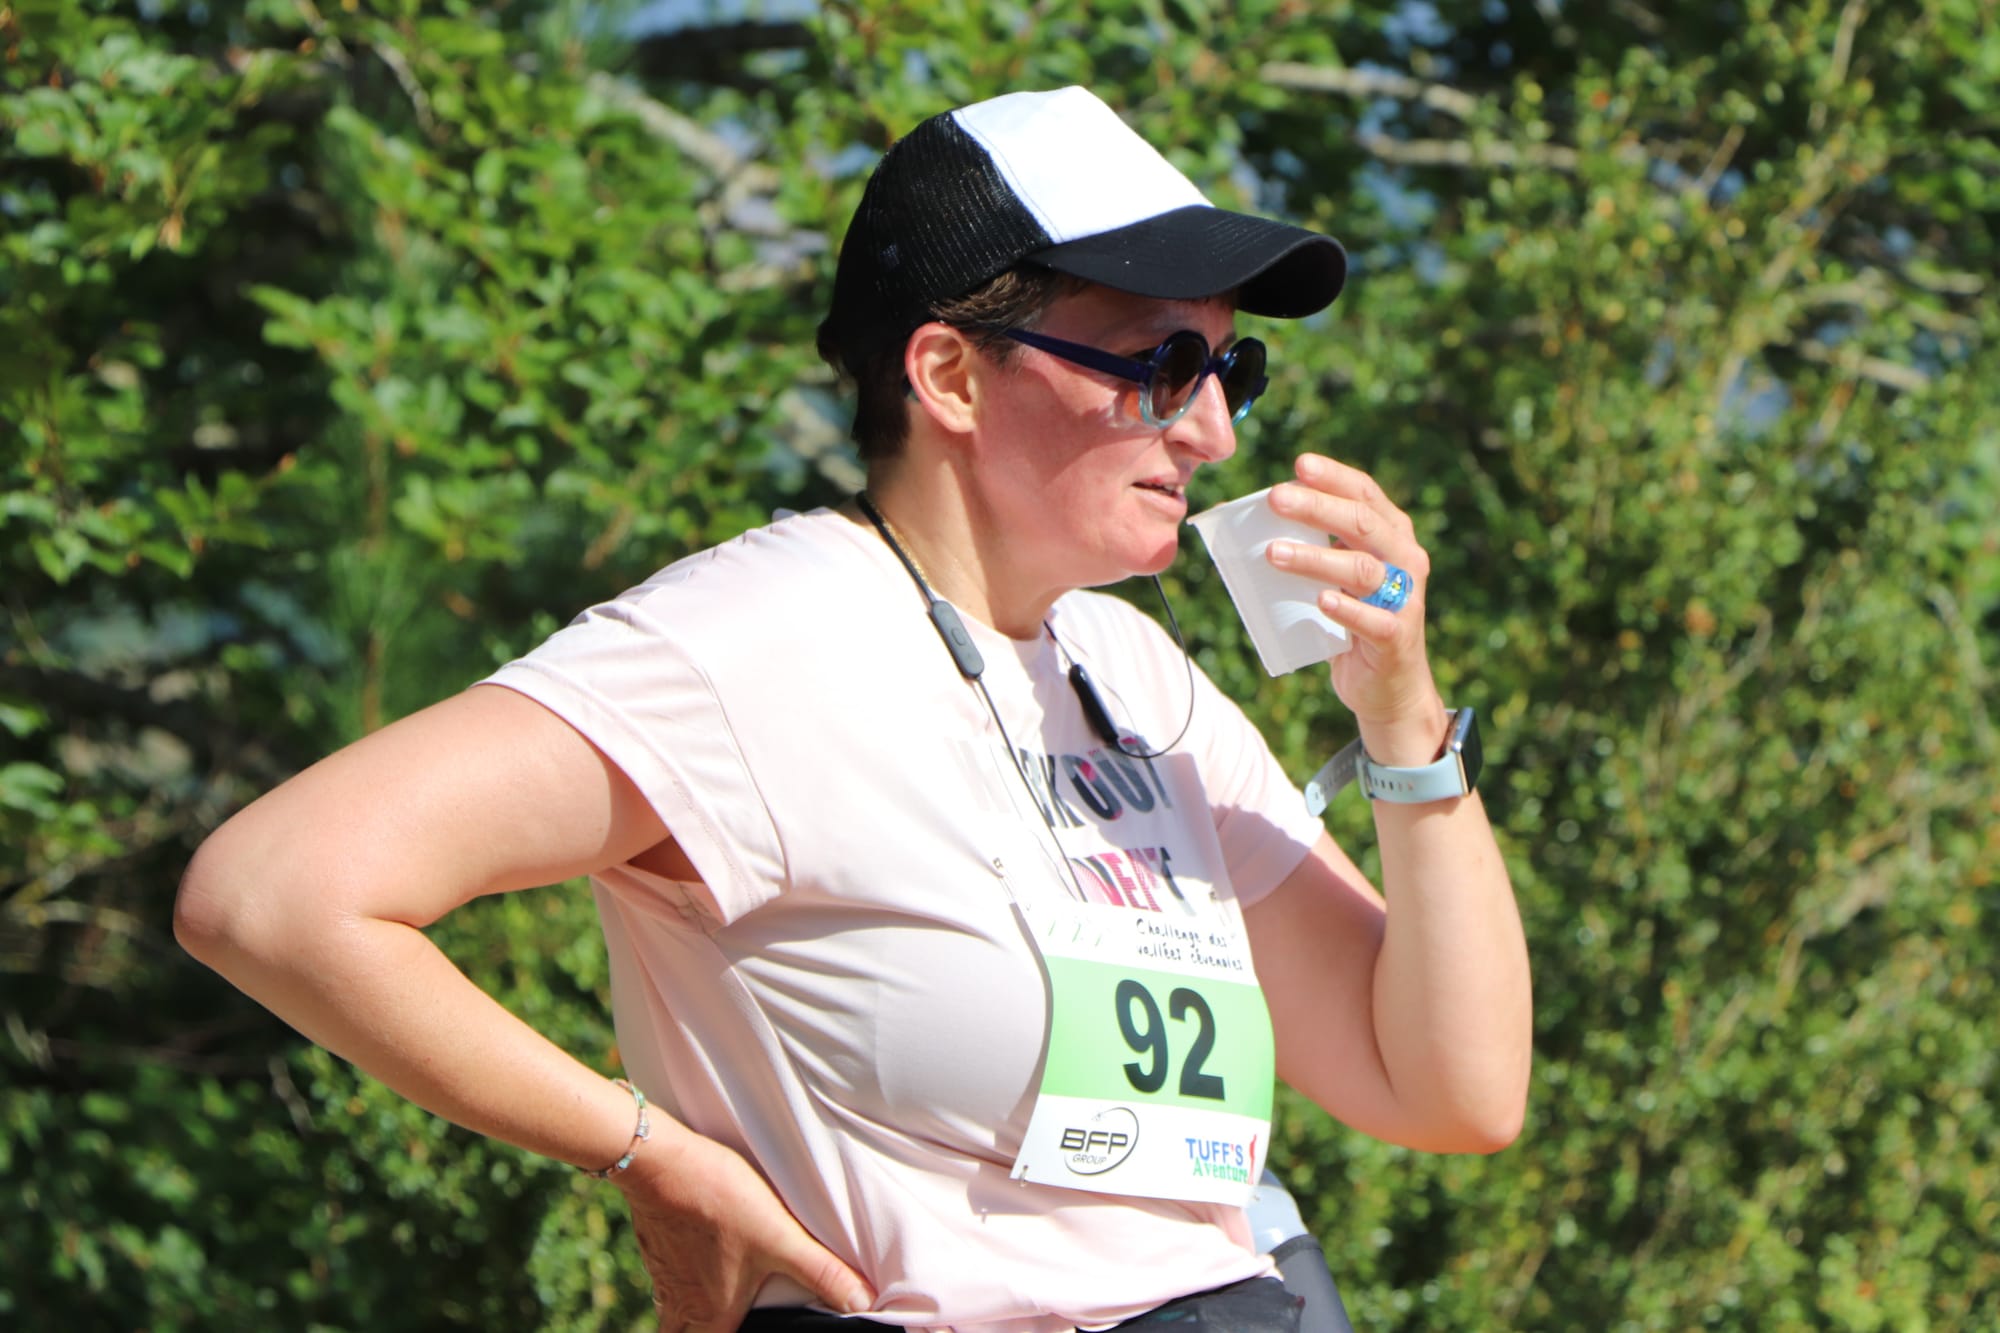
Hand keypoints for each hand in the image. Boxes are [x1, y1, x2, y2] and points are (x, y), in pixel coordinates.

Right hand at [613, 1125, 874, 1331]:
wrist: (660, 1162)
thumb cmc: (718, 1200)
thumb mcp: (779, 1236)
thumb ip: (822, 1272)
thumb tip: (863, 1303)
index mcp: (712, 1313)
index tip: (746, 1330)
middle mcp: (682, 1303)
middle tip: (727, 1321)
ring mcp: (663, 1275)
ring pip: (673, 1312)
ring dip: (691, 1314)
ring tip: (715, 1300)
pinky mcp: (655, 1245)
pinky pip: (665, 1279)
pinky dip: (680, 1280)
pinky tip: (698, 1258)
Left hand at [1266, 452, 1447, 763]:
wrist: (1388, 689)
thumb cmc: (1351, 623)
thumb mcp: (1334, 579)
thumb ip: (1309, 550)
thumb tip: (1243, 524)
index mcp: (1392, 535)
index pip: (1365, 494)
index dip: (1334, 477)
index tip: (1299, 465)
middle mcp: (1405, 559)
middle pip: (1362, 523)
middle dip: (1318, 507)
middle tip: (1276, 498)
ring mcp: (1405, 599)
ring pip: (1362, 568)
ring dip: (1316, 558)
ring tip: (1274, 552)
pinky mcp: (1397, 637)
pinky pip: (1373, 620)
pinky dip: (1347, 608)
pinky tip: (1321, 601)